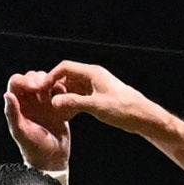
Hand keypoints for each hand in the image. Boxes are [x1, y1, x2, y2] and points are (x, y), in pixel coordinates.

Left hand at [2, 69, 73, 171]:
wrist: (53, 160)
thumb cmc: (34, 149)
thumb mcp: (22, 132)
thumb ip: (13, 114)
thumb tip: (7, 95)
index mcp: (17, 105)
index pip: (16, 82)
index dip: (24, 80)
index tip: (35, 87)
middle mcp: (29, 101)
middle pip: (32, 77)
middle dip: (40, 78)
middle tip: (47, 89)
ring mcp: (44, 103)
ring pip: (47, 81)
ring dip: (53, 82)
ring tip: (59, 94)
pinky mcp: (57, 106)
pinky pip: (60, 90)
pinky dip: (63, 89)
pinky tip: (66, 97)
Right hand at [36, 60, 169, 138]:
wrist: (142, 117)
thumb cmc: (124, 109)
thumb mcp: (97, 106)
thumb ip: (74, 102)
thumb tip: (54, 102)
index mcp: (93, 73)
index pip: (65, 67)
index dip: (51, 77)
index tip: (41, 90)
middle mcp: (93, 77)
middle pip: (66, 77)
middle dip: (54, 88)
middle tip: (44, 101)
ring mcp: (95, 87)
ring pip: (72, 88)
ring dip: (62, 97)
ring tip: (54, 110)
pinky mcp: (98, 96)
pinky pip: (79, 97)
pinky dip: (71, 103)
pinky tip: (66, 115)